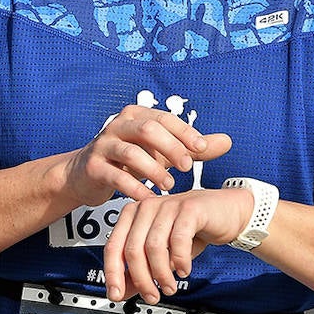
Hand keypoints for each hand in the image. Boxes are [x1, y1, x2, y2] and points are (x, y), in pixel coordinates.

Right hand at [59, 104, 229, 207]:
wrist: (85, 175)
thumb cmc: (129, 161)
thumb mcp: (161, 152)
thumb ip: (192, 148)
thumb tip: (228, 141)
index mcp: (137, 115)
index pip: (165, 118)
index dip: (184, 132)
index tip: (202, 148)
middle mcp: (118, 125)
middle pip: (148, 129)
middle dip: (171, 148)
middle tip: (187, 167)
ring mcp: (103, 145)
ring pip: (130, 152)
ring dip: (154, 169)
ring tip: (170, 185)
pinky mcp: (94, 167)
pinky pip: (115, 176)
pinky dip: (134, 187)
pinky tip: (149, 198)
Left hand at [102, 185, 253, 303]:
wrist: (227, 212)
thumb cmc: (193, 229)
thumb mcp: (162, 253)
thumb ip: (140, 270)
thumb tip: (121, 292)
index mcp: (133, 214)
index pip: (113, 247)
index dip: (113, 274)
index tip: (116, 294)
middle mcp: (147, 207)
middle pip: (133, 250)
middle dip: (142, 280)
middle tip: (153, 295)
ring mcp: (168, 205)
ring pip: (154, 247)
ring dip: (162, 274)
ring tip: (170, 286)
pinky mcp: (189, 208)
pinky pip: (178, 240)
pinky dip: (180, 261)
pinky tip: (184, 270)